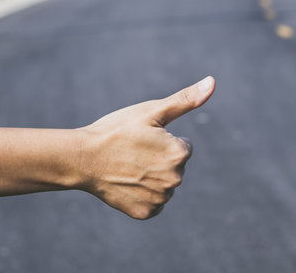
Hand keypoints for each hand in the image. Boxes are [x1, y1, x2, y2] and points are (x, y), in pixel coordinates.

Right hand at [77, 76, 214, 218]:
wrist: (82, 158)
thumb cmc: (116, 130)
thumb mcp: (152, 111)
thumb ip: (186, 99)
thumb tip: (212, 82)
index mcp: (180, 153)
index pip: (183, 146)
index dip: (163, 140)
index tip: (142, 139)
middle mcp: (175, 180)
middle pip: (176, 166)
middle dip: (160, 159)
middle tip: (133, 153)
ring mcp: (160, 199)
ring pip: (165, 183)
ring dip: (152, 177)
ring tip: (128, 167)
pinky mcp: (146, 212)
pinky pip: (154, 202)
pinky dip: (144, 194)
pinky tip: (127, 184)